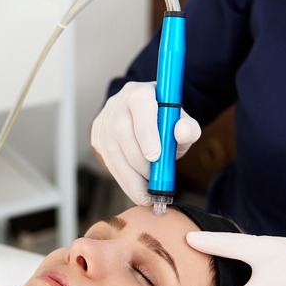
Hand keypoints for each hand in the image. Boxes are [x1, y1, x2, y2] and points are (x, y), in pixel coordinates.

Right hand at [90, 81, 200, 204]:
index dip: (146, 132)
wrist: (149, 120)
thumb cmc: (167, 122)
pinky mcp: (98, 135)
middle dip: (138, 161)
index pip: (140, 106)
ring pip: (111, 150)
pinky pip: (107, 159)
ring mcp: (105, 119)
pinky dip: (121, 177)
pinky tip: (134, 186)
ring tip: (145, 192)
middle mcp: (118, 103)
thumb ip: (188, 129)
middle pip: (122, 131)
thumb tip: (182, 132)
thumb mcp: (183, 124)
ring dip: (129, 175)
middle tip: (153, 181)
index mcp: (141, 92)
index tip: (156, 157)